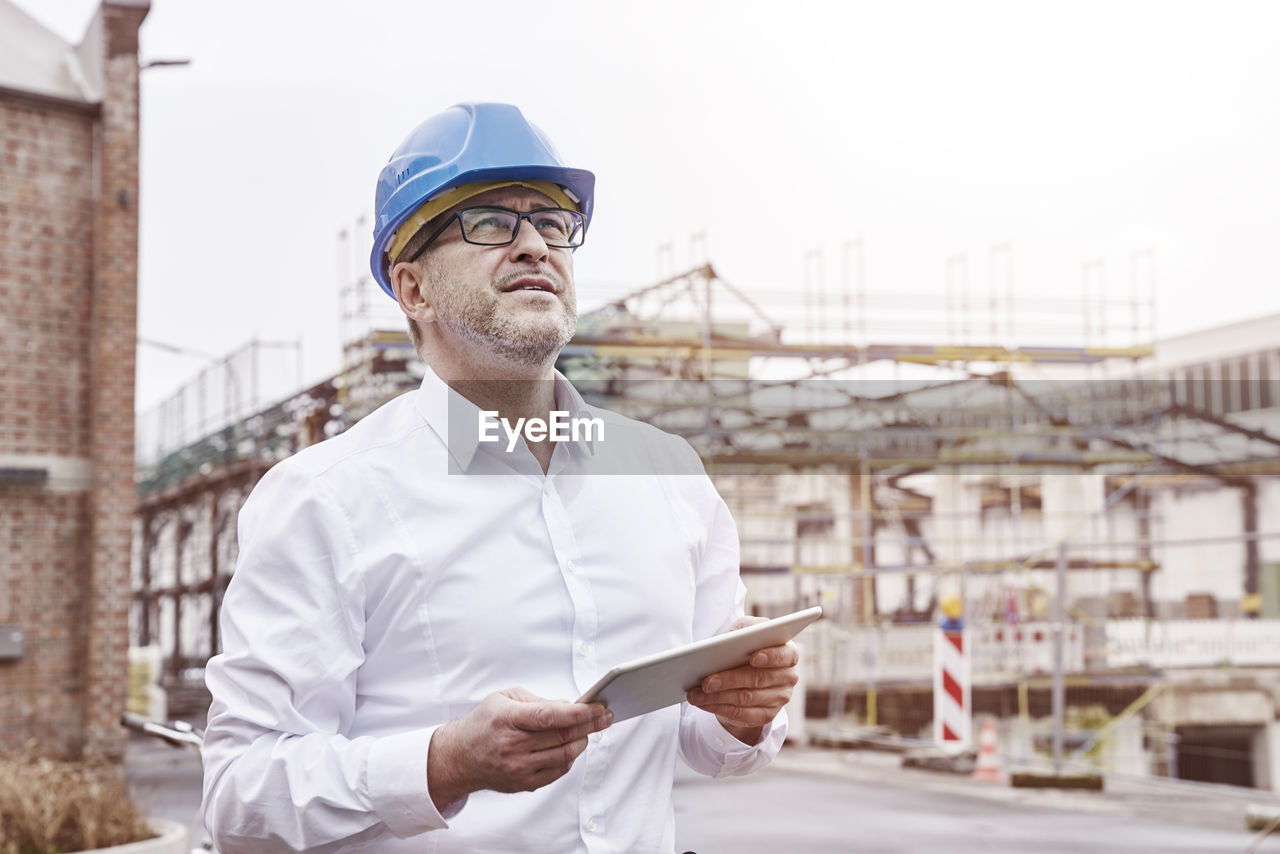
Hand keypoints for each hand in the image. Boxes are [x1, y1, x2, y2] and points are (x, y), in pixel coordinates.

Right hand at [427, 687, 612, 809]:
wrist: (460, 757)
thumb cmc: (484, 723)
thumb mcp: (504, 698)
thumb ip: (538, 701)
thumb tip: (569, 707)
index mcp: (507, 718)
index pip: (549, 716)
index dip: (578, 713)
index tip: (597, 707)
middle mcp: (512, 745)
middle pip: (563, 736)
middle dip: (590, 725)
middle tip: (605, 716)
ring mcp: (518, 767)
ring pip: (565, 755)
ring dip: (583, 741)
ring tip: (587, 730)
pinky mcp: (524, 783)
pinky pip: (559, 771)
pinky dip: (571, 757)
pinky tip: (572, 745)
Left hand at [685, 616, 799, 744]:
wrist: (743, 671)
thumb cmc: (744, 646)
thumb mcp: (744, 631)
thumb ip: (744, 630)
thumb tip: (730, 640)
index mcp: (788, 652)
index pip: (786, 655)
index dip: (771, 656)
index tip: (753, 657)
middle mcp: (788, 676)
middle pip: (759, 679)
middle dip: (730, 680)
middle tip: (706, 682)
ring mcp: (779, 698)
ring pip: (747, 699)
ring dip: (718, 698)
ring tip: (696, 694)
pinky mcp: (767, 715)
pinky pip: (742, 715)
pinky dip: (720, 709)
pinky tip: (704, 704)